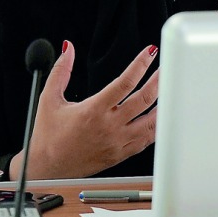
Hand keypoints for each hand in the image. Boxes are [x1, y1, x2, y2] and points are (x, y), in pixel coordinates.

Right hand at [10, 41, 158, 179]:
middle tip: (164, 67)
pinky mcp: (121, 154)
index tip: (149, 53)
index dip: (140, 65)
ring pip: (151, 122)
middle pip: (144, 100)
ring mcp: (118, 142)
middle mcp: (109, 126)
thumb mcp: (49, 98)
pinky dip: (157, 127)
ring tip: (169, 89)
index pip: (124, 83)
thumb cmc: (48, 136)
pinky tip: (160, 116)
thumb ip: (60, 70)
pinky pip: (147, 140)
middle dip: (158, 80)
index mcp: (93, 111)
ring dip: (163, 104)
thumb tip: (68, 49)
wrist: (48, 167)